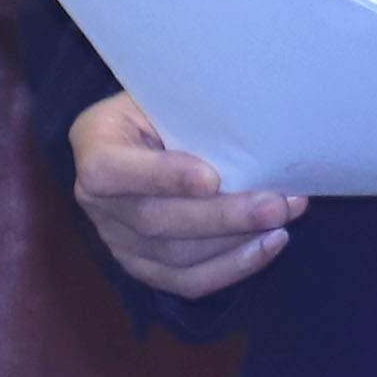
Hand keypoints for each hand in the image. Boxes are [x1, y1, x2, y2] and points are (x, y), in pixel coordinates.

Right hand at [72, 92, 303, 299]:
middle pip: (155, 221)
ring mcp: (117, 240)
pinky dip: (233, 266)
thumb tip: (255, 132)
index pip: (111, 170)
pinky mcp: (143, 267)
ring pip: (176, 256)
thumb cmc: (163, 106)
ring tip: (282, 218)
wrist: (149, 135)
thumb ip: (193, 113)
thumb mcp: (166, 95)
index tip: (212, 177)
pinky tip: (268, 244)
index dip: (161, 177)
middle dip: (224, 216)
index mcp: (94, 144)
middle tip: (277, 203)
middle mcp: (95, 201)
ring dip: (238, 241)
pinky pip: (189, 281)